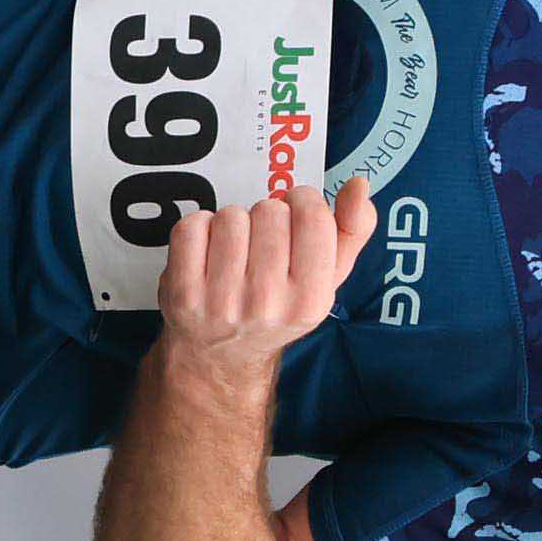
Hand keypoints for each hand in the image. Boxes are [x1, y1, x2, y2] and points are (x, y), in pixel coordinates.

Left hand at [156, 176, 376, 389]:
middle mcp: (267, 305)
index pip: (313, 215)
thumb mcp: (327, 279)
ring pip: (231, 216)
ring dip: (234, 222)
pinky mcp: (182, 293)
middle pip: (269, 210)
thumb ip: (352, 230)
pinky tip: (208, 252)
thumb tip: (359, 185)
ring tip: (237, 250)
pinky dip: (199, 229)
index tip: (296, 214)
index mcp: (311, 301)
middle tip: (263, 245)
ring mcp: (221, 301)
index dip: (303, 201)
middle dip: (267, 216)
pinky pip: (192, 226)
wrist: (221, 355)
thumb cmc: (279, 305)